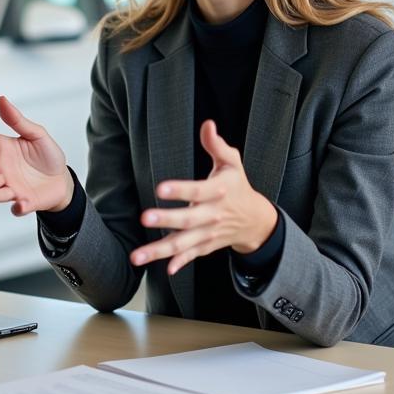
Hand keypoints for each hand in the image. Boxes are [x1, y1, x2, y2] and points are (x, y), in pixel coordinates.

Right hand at [0, 95, 72, 215]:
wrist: (61, 181)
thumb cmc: (46, 155)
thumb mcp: (36, 134)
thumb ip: (18, 121)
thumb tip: (1, 99)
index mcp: (3, 149)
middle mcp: (1, 169)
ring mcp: (10, 186)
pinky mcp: (23, 202)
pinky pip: (17, 207)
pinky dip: (18, 207)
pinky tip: (20, 204)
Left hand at [130, 120, 277, 274]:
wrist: (256, 220)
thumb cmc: (238, 185)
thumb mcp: (232, 162)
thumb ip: (217, 145)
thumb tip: (207, 124)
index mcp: (219, 191)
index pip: (198, 190)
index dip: (180, 189)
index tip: (160, 188)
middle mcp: (213, 215)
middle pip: (188, 219)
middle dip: (167, 220)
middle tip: (145, 218)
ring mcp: (209, 233)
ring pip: (184, 243)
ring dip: (160, 250)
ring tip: (137, 256)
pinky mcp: (206, 246)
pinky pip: (191, 256)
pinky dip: (180, 262)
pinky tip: (166, 268)